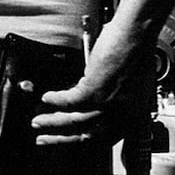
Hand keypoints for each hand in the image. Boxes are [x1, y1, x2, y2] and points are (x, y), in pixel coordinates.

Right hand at [32, 24, 142, 146]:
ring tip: (38, 120)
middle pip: (88, 137)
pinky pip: (69, 101)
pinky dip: (55, 100)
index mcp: (135, 115)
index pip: (107, 139)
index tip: (68, 140)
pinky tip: (46, 97)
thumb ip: (115, 98)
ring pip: (75, 121)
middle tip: (44, 139)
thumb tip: (93, 101)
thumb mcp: (131, 84)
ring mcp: (110, 104)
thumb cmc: (137, 51)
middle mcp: (124, 115)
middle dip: (61, 139)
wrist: (137, 34)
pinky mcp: (96, 90)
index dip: (83, 141)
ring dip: (52, 122)